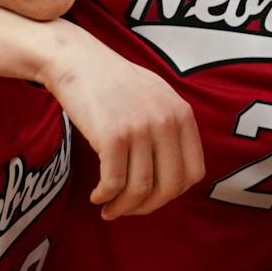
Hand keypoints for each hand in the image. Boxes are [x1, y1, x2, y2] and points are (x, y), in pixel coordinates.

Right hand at [37, 23, 204, 218]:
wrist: (77, 60)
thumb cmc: (112, 81)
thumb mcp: (156, 96)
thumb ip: (171, 128)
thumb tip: (172, 174)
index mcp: (182, 114)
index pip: (194, 172)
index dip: (172, 193)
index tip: (152, 197)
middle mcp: (167, 122)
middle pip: (170, 186)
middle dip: (148, 207)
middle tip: (128, 210)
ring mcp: (141, 129)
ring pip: (140, 189)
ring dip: (123, 207)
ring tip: (108, 208)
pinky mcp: (113, 136)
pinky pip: (114, 183)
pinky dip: (105, 196)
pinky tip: (96, 195)